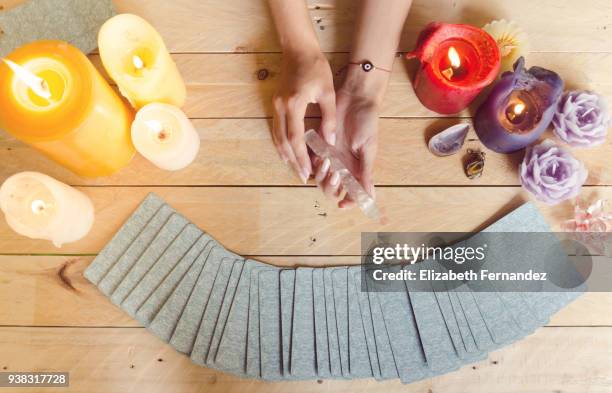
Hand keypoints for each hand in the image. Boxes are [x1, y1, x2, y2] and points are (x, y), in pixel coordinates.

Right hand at [272, 50, 335, 182]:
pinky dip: (281, 143)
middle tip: (302, 176)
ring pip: (277, 137)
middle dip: (293, 161)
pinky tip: (287, 151)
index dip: (301, 157)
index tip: (307, 171)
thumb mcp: (328, 93)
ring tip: (294, 168)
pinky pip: (276, 129)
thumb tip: (329, 142)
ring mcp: (275, 106)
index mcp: (294, 105)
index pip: (296, 138)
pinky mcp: (275, 104)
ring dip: (285, 154)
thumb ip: (329, 118)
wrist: (298, 49)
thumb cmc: (316, 68)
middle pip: (284, 142)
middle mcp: (281, 108)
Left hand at [313, 67, 386, 208]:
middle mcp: (344, 166)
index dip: (347, 202)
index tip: (342, 204)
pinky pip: (312, 160)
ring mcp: (331, 156)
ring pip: (320, 176)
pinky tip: (320, 154)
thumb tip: (371, 197)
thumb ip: (366, 172)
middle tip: (335, 174)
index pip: (351, 193)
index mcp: (358, 169)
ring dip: (322, 174)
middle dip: (332, 187)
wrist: (356, 98)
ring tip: (328, 161)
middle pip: (332, 188)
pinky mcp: (320, 144)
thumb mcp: (369, 148)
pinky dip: (314, 161)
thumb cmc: (367, 122)